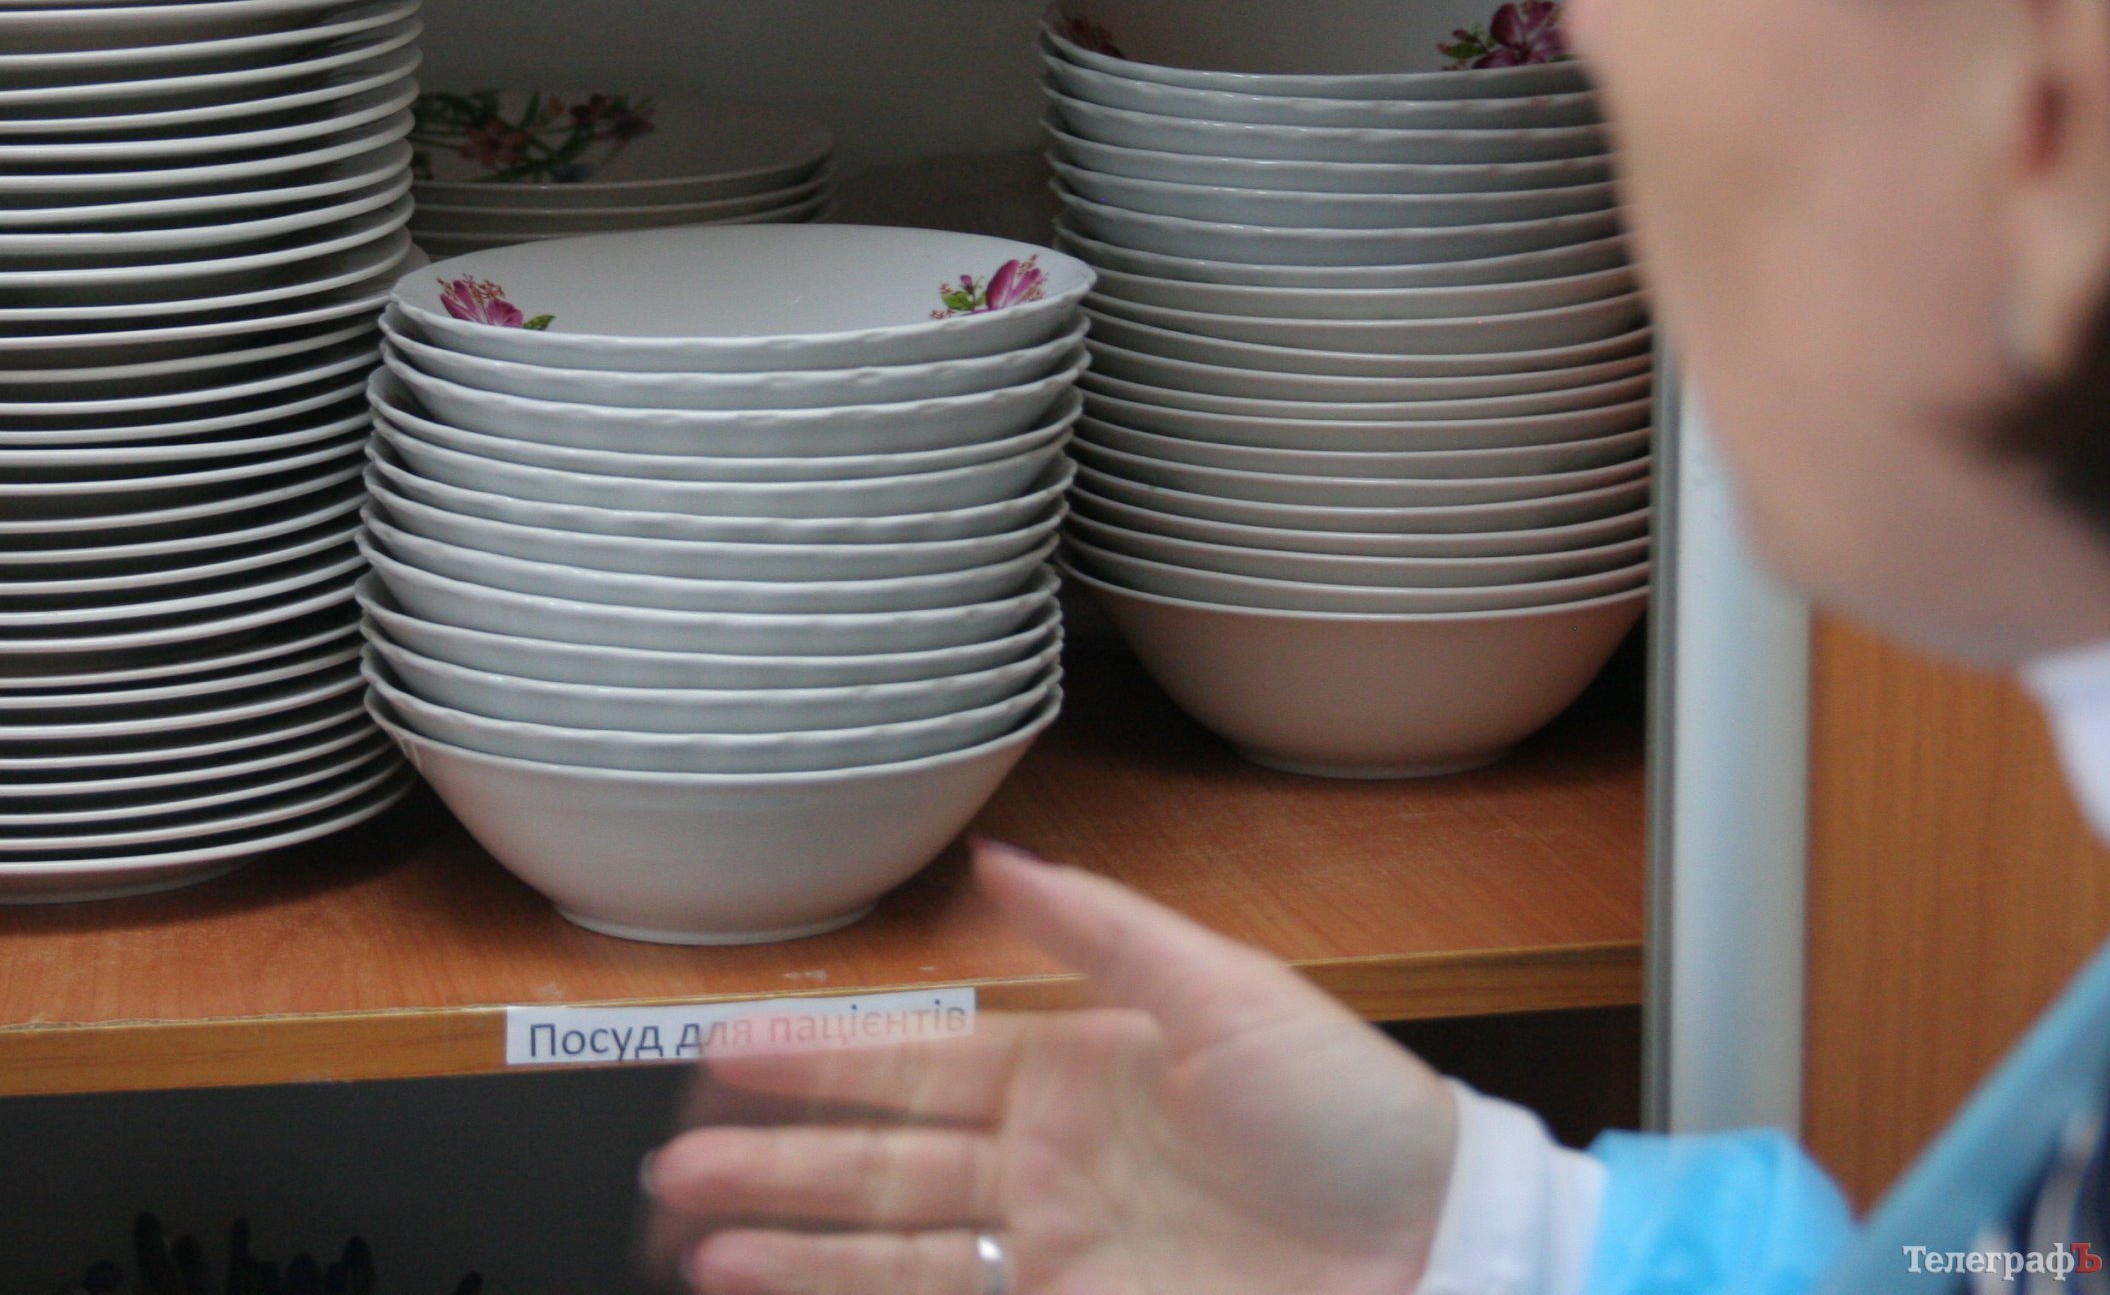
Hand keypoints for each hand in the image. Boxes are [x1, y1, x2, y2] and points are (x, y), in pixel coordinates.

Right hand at [641, 842, 1458, 1294]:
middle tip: (673, 1164)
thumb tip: (1005, 858)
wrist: (1436, 1249)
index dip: (823, 1057)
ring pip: (887, 1241)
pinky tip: (770, 1286)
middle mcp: (1046, 1159)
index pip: (916, 1060)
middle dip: (774, 1161)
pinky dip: (841, 1292)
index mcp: (1073, 1067)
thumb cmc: (1352, 1115)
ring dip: (788, 1239)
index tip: (728, 1051)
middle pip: (879, 1157)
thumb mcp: (1230, 993)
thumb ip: (1103, 930)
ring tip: (692, 1237)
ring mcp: (1055, 1246)